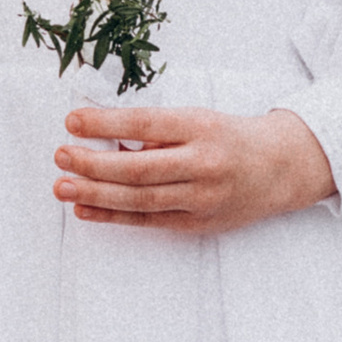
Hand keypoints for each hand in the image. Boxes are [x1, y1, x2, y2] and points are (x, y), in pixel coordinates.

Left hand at [53, 102, 335, 233]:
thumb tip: (105, 141)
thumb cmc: (230, 138)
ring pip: (140, 199)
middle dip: (94, 163)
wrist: (281, 168)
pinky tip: (85, 209)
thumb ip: (157, 130)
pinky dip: (114, 216)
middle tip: (60, 155)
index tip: (72, 121)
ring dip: (96, 194)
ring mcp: (202, 198)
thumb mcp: (198, 119)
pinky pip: (148, 220)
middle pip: (139, 167)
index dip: (106, 123)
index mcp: (202, 127)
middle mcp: (204, 164)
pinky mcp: (198, 223)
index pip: (146, 124)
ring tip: (62, 186)